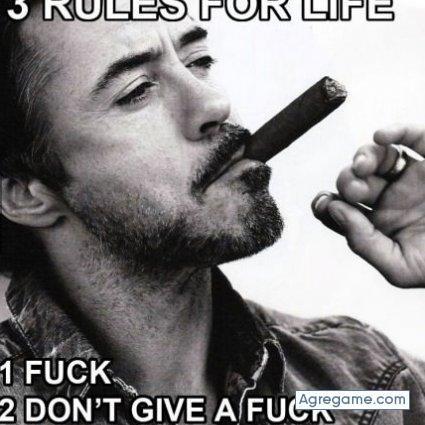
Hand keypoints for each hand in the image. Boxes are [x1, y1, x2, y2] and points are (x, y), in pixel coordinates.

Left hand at [312, 125, 424, 287]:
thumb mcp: (401, 266)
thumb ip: (363, 242)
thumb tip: (333, 210)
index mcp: (377, 224)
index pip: (341, 210)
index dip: (326, 204)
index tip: (325, 203)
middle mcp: (389, 199)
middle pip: (353, 181)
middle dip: (347, 181)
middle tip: (356, 190)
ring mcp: (410, 178)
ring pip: (375, 157)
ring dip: (363, 156)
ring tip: (364, 166)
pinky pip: (415, 137)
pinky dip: (397, 131)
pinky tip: (382, 136)